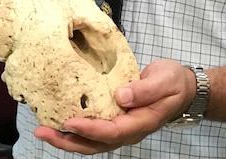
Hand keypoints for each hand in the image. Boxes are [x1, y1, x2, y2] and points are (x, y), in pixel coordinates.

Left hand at [33, 59, 195, 153]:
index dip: (90, 130)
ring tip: (42, 130)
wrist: (183, 87)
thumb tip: (121, 96)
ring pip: (91, 142)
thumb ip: (145, 89)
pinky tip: (58, 121)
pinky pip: (93, 131)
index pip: (113, 132)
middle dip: (68, 142)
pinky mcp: (115, 120)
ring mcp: (121, 128)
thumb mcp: (165, 80)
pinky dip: (74, 130)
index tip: (69, 122)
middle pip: (95, 144)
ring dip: (66, 139)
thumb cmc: (174, 82)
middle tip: (42, 132)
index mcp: (141, 122)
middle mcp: (129, 130)